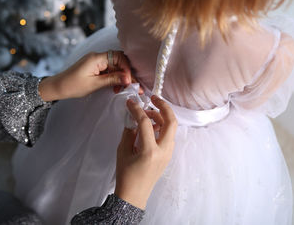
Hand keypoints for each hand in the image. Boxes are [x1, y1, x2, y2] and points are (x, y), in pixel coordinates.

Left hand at [38, 51, 131, 100]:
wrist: (58, 87)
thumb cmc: (73, 85)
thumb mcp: (94, 84)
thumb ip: (112, 79)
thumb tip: (127, 78)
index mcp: (96, 58)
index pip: (118, 57)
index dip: (126, 68)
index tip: (128, 81)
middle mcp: (97, 57)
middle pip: (118, 61)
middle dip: (126, 74)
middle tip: (133, 86)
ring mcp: (96, 62)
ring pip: (115, 67)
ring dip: (120, 77)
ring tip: (122, 89)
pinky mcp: (94, 67)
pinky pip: (108, 70)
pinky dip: (114, 78)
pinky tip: (115, 87)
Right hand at [115, 95, 176, 209]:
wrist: (134, 194)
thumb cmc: (126, 175)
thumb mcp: (122, 151)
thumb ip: (129, 132)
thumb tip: (133, 118)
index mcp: (150, 151)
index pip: (145, 123)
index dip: (137, 110)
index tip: (130, 103)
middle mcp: (163, 151)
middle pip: (171, 122)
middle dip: (164, 106)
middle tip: (153, 98)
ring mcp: (168, 153)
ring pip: (171, 128)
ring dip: (162, 116)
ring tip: (148, 113)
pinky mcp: (168, 155)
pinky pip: (168, 135)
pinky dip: (161, 126)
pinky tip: (150, 126)